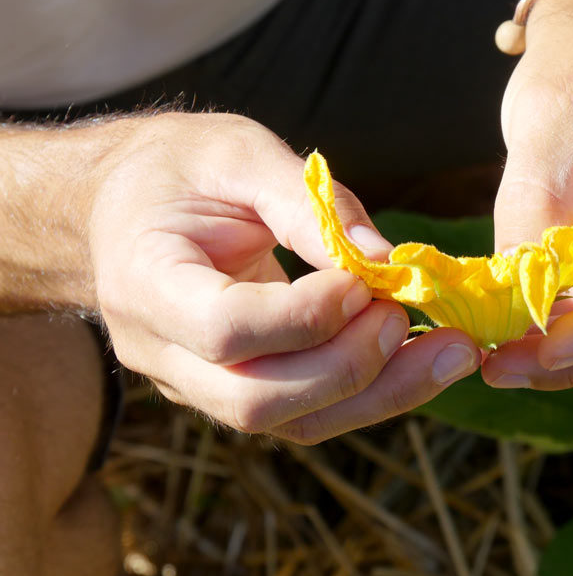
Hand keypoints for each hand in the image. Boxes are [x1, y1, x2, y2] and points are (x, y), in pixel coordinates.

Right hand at [89, 113, 478, 441]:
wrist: (119, 207)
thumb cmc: (175, 169)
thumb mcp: (235, 153)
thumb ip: (308, 202)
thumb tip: (388, 260)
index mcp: (145, 283)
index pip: (226, 330)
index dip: (305, 316)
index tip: (365, 283)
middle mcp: (162, 352)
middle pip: (258, 400)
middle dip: (353, 368)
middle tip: (415, 320)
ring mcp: (194, 383)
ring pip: (291, 422)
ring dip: (381, 395)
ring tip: (451, 355)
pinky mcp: (234, 389)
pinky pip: (305, 413)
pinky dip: (370, 393)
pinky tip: (422, 361)